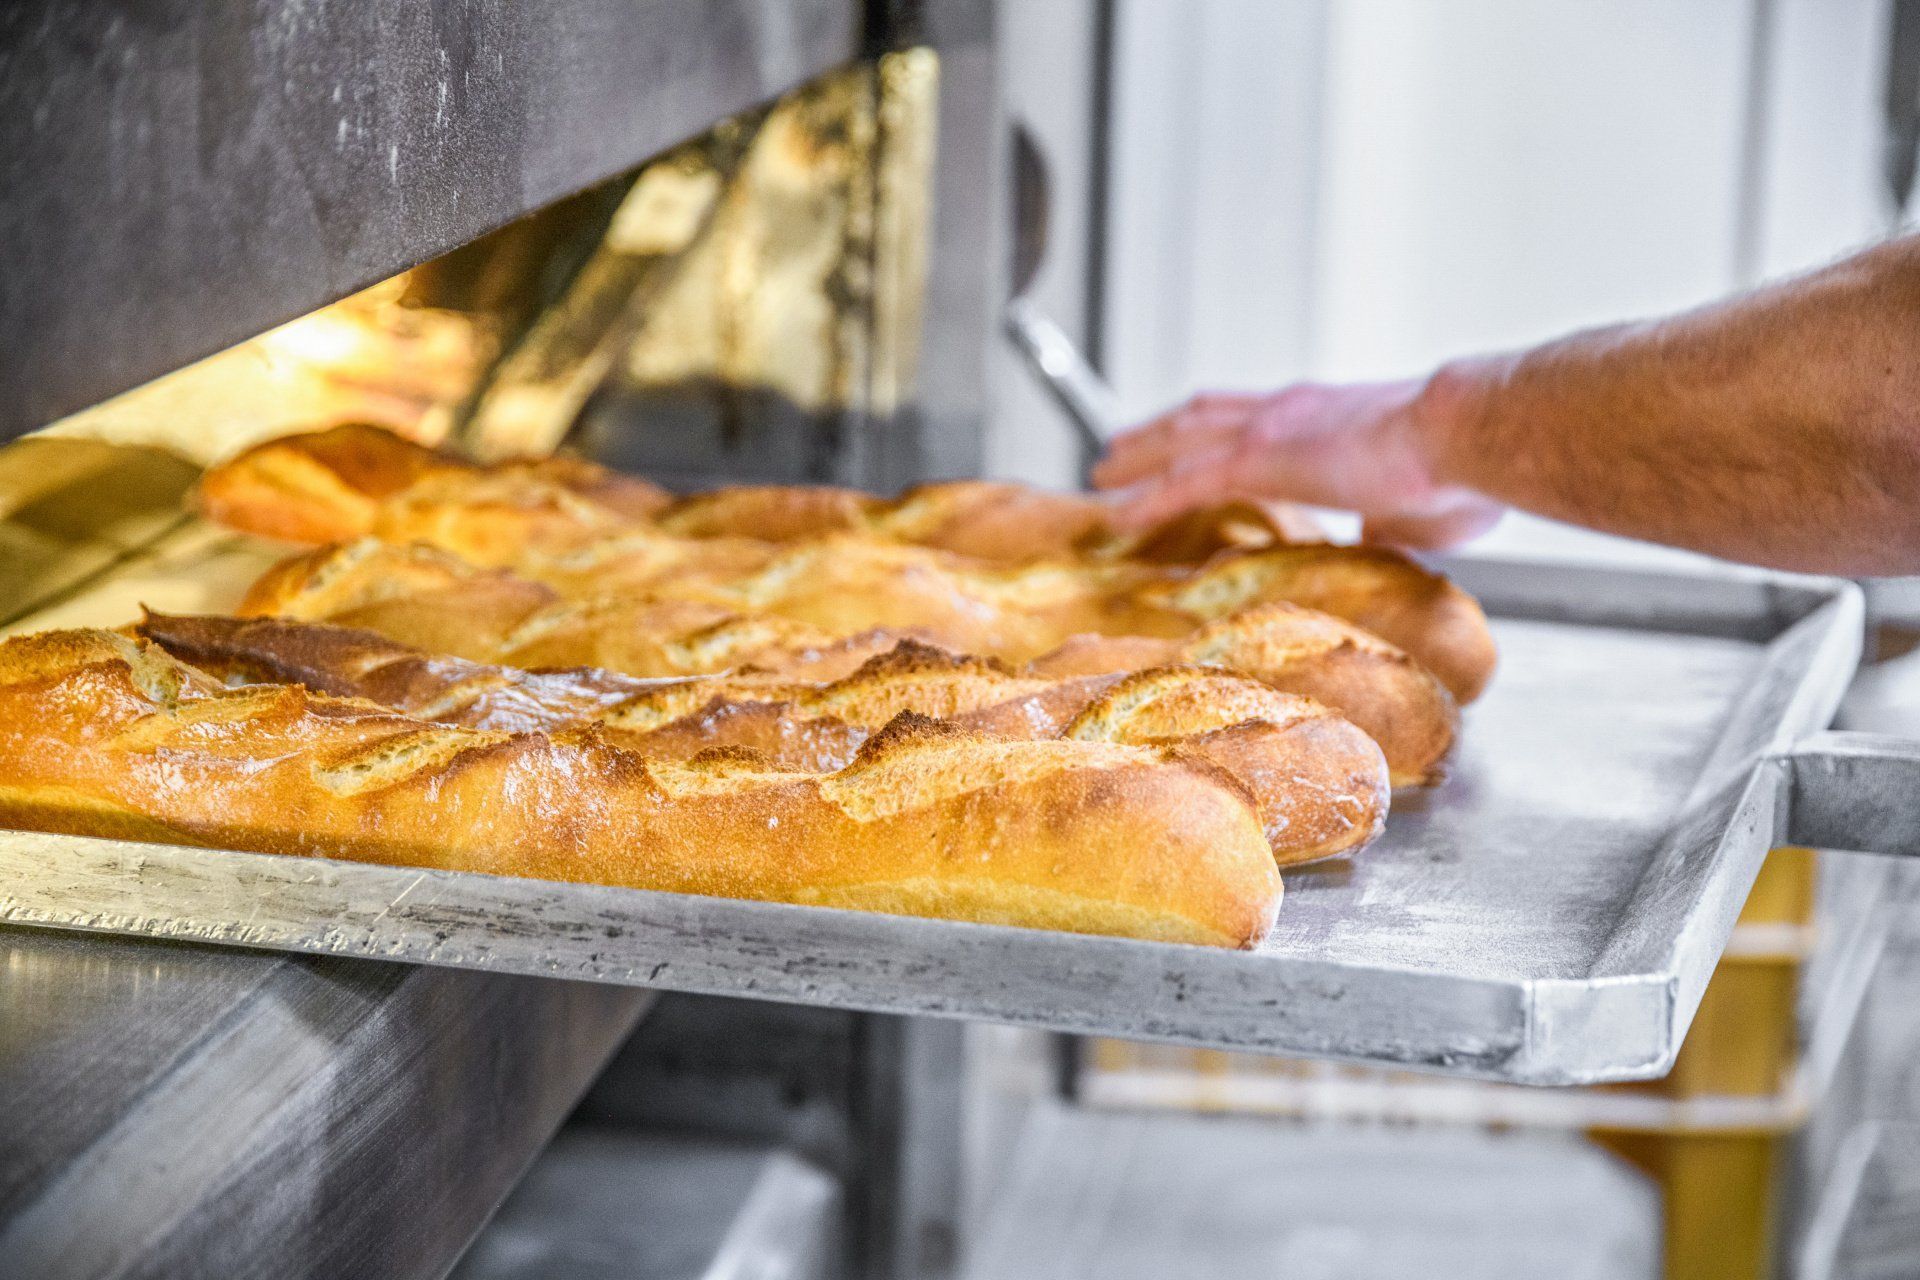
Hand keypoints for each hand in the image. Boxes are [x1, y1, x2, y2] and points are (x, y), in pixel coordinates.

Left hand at [1093, 373, 1504, 549]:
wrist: (1461, 435)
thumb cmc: (1459, 470)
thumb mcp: (1417, 504)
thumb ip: (1387, 520)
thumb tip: (1375, 539)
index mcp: (1323, 415)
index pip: (1252, 416)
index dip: (1214, 429)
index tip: (1190, 440)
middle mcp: (1287, 410)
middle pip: (1202, 417)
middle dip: (1159, 433)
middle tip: (1121, 448)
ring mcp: (1269, 431)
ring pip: (1180, 443)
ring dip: (1137, 458)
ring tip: (1103, 473)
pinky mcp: (1259, 458)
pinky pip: (1184, 483)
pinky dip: (1146, 499)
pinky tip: (1115, 516)